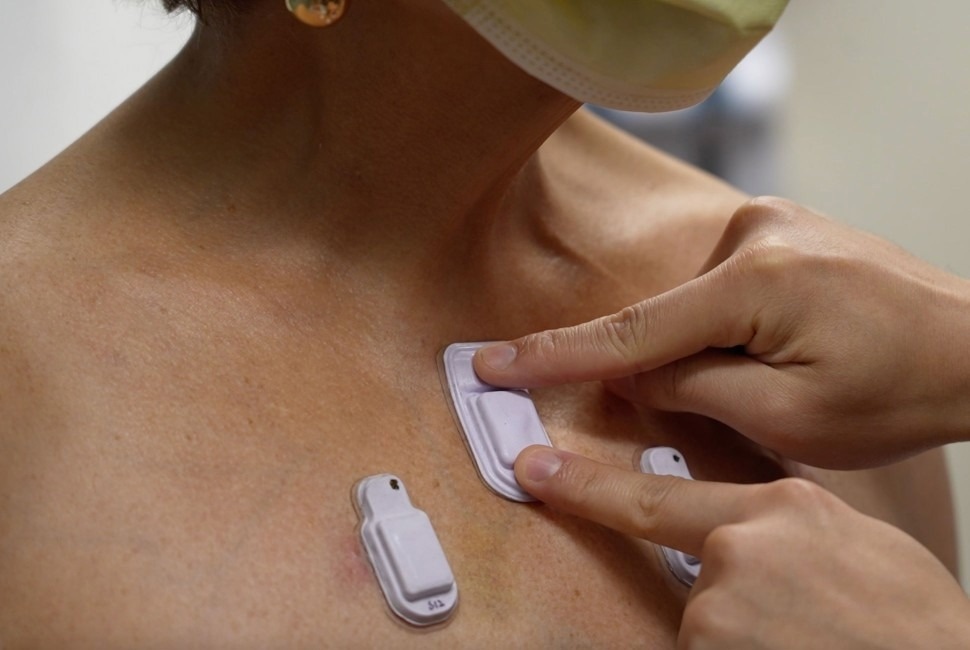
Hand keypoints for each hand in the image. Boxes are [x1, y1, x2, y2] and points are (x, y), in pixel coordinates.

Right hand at [474, 197, 969, 467]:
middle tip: (745, 400)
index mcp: (756, 282)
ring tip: (791, 371)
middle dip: (672, 370)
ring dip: (711, 349)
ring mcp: (770, 222)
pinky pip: (719, 285)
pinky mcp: (779, 228)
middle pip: (666, 320)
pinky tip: (782, 344)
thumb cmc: (902, 388)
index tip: (492, 364)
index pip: (630, 332)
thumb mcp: (788, 417)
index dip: (553, 357)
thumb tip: (629, 374)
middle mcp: (756, 233)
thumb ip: (690, 390)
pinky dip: (725, 324)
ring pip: (693, 305)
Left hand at [515, 445, 969, 648]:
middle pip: (696, 577)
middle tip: (794, 623)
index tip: (532, 470)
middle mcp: (738, 548)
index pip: (660, 497)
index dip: (587, 486)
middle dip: (731, 605)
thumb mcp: (855, 546)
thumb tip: (750, 531)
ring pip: (706, 629)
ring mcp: (721, 608)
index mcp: (779, 508)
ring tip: (807, 641)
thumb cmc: (916, 623)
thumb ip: (787, 528)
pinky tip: (793, 649)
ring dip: (743, 641)